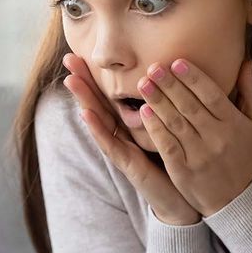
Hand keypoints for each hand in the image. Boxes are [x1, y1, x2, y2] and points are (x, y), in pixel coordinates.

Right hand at [60, 52, 201, 225]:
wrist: (184, 201)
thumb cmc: (180, 163)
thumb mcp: (174, 129)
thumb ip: (170, 107)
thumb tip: (176, 77)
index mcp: (133, 126)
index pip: (111, 95)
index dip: (97, 75)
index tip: (83, 51)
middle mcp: (123, 137)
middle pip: (99, 104)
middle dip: (84, 81)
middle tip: (68, 58)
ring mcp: (123, 151)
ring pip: (99, 122)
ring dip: (84, 101)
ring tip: (71, 81)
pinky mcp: (128, 165)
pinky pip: (111, 145)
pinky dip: (98, 130)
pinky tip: (86, 115)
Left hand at [136, 58, 251, 217]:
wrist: (235, 198)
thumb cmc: (241, 155)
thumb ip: (248, 92)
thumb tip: (247, 62)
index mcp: (234, 124)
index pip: (212, 96)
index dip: (194, 78)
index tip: (177, 62)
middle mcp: (217, 138)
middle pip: (190, 106)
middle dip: (170, 85)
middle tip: (153, 67)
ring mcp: (199, 155)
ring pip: (176, 123)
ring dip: (158, 102)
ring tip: (144, 84)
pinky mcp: (183, 170)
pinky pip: (167, 145)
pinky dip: (155, 128)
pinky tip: (143, 112)